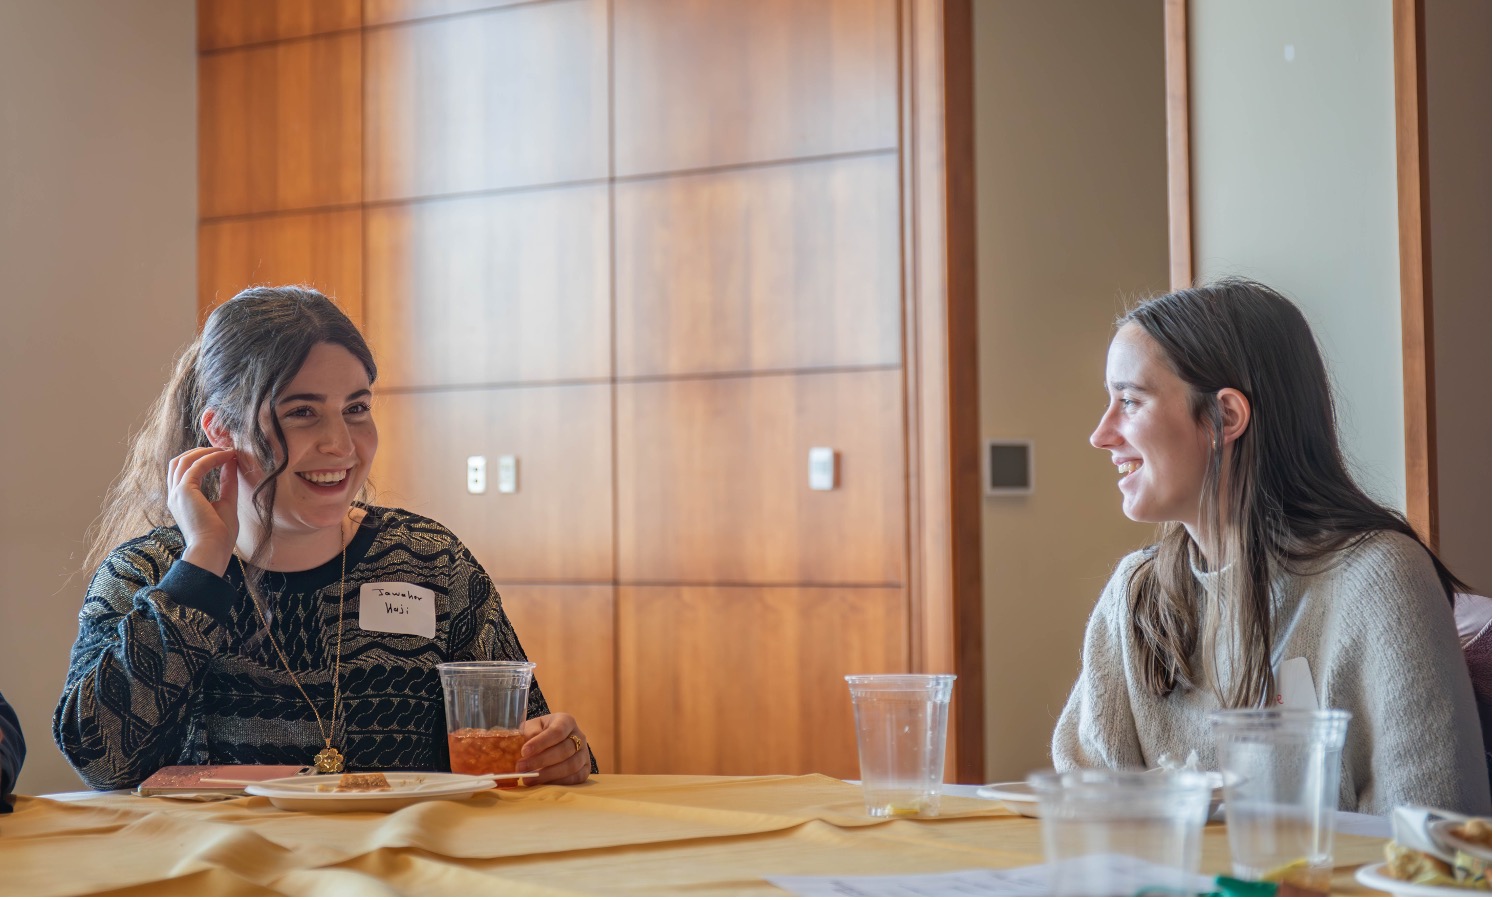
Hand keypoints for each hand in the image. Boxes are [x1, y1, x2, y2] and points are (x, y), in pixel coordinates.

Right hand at [167, 447, 239, 575]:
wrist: (213, 550)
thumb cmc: (220, 535)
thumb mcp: (227, 502)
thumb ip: (227, 483)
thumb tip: (232, 463)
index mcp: (181, 500)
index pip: (184, 472)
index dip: (202, 459)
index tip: (224, 455)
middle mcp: (175, 495)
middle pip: (179, 462)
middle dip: (200, 451)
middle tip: (223, 448)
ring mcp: (176, 492)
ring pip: (185, 460)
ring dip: (206, 451)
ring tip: (226, 450)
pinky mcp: (184, 491)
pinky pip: (197, 465)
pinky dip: (213, 457)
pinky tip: (228, 456)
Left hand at [517, 713, 589, 784]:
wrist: (551, 741)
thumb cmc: (539, 732)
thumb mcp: (532, 727)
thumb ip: (529, 734)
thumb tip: (526, 750)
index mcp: (566, 721)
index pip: (557, 731)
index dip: (541, 743)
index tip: (524, 752)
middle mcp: (579, 736)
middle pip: (564, 750)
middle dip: (541, 761)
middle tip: (521, 768)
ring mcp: (584, 753)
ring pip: (571, 765)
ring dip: (548, 774)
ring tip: (529, 779)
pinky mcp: (585, 769)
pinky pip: (576, 778)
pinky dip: (559, 782)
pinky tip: (543, 784)